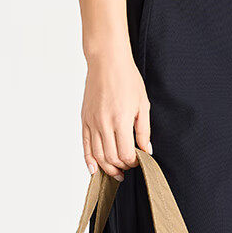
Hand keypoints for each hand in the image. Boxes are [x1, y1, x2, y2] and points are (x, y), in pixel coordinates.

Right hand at [81, 49, 151, 180]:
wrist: (106, 60)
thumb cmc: (127, 78)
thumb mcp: (142, 104)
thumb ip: (143, 130)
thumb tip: (146, 150)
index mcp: (120, 120)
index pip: (125, 154)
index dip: (133, 162)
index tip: (138, 160)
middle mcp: (104, 123)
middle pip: (111, 158)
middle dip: (121, 167)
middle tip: (128, 167)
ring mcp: (92, 122)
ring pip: (97, 155)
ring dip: (107, 168)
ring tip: (116, 172)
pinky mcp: (85, 119)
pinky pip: (85, 145)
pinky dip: (89, 160)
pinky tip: (95, 169)